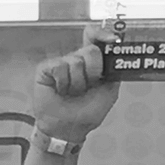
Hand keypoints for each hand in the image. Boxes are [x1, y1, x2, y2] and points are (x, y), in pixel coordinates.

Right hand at [33, 25, 119, 141]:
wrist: (68, 129)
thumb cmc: (87, 113)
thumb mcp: (109, 93)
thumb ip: (115, 73)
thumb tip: (118, 54)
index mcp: (92, 64)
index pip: (96, 40)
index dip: (102, 35)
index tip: (113, 40)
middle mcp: (76, 60)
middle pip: (90, 51)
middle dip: (93, 72)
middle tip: (87, 87)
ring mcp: (61, 63)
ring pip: (75, 61)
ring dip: (77, 84)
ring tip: (72, 93)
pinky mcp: (46, 68)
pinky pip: (60, 67)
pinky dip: (63, 83)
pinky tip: (60, 91)